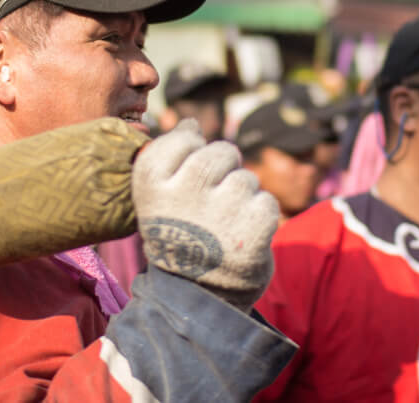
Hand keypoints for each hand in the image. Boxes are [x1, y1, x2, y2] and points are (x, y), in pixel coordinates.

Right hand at [132, 119, 279, 312]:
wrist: (195, 297)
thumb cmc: (179, 237)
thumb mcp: (161, 197)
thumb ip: (172, 156)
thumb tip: (189, 121)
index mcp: (152, 184)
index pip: (183, 138)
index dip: (193, 151)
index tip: (189, 176)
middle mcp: (183, 194)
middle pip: (220, 152)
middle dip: (225, 169)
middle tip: (215, 197)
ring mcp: (218, 213)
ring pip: (246, 179)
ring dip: (243, 196)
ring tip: (225, 223)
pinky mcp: (250, 233)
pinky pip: (266, 202)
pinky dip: (260, 216)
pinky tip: (242, 235)